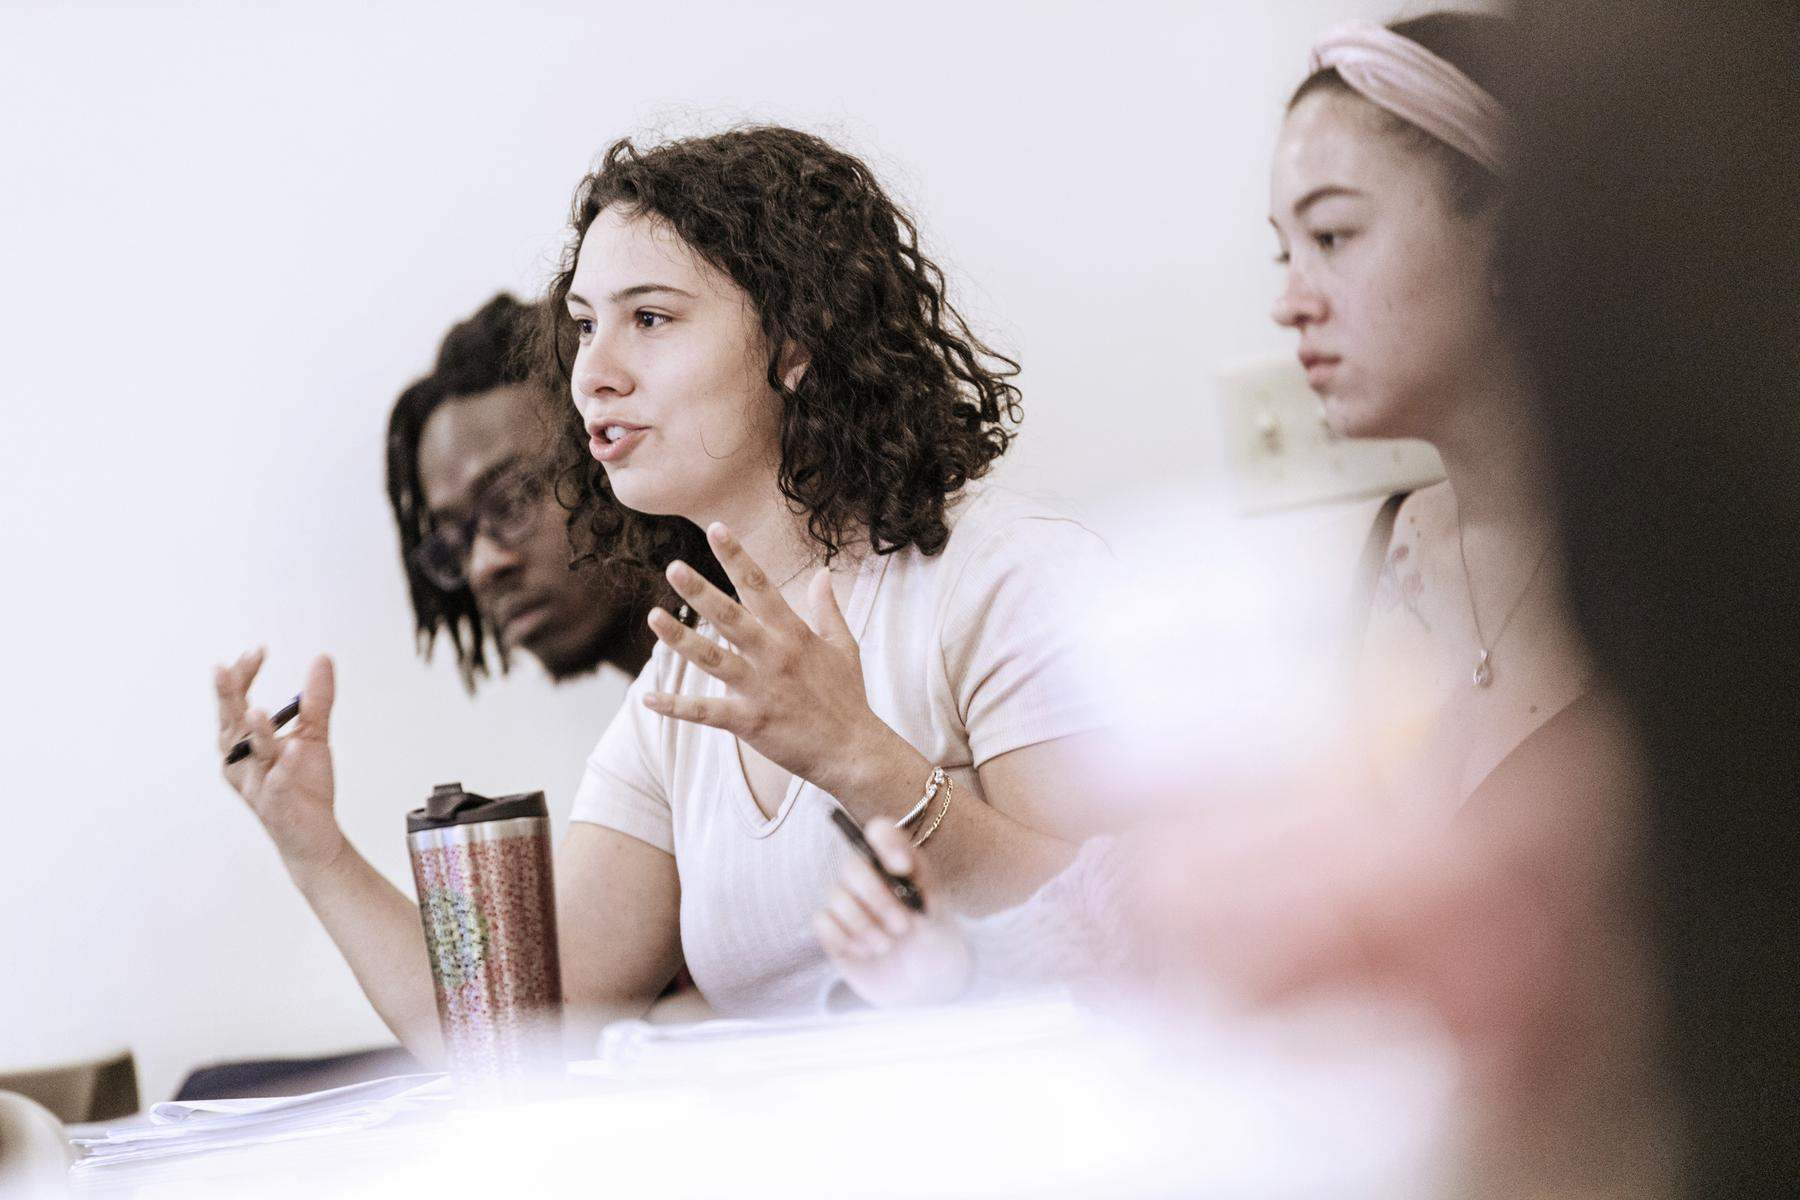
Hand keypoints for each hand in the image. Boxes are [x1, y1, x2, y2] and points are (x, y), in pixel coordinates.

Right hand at [214, 649, 346, 876]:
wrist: (314, 834)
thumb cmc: (303, 784)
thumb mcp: (312, 735)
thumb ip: (315, 700)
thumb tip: (321, 658)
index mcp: (243, 744)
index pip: (235, 704)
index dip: (242, 678)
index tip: (257, 651)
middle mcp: (242, 763)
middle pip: (231, 725)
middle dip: (227, 697)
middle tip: (221, 669)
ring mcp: (257, 784)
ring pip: (253, 755)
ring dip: (255, 733)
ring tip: (258, 710)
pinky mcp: (277, 805)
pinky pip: (279, 783)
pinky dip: (285, 767)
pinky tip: (295, 748)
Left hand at [644, 522, 900, 797]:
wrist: (854, 751)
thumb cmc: (847, 697)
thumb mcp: (844, 646)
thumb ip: (828, 607)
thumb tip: (822, 572)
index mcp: (795, 634)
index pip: (761, 586)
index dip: (738, 557)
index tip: (716, 528)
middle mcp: (775, 656)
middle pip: (732, 617)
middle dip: (702, 591)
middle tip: (674, 567)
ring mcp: (761, 689)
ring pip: (713, 659)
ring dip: (681, 639)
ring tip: (654, 616)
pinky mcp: (750, 722)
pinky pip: (706, 712)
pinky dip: (677, 706)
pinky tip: (649, 698)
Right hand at [813, 819, 972, 1007]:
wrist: (922, 980)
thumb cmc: (933, 938)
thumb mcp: (940, 915)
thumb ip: (924, 894)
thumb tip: (899, 880)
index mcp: (896, 862)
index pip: (879, 831)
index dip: (885, 843)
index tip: (902, 869)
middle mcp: (867, 875)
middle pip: (851, 867)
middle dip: (876, 898)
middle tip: (902, 926)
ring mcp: (846, 901)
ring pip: (835, 896)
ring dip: (863, 925)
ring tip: (887, 945)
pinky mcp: (831, 928)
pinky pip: (823, 922)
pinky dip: (845, 939)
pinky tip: (866, 952)